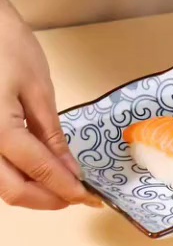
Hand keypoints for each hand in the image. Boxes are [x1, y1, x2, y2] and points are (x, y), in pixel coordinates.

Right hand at [0, 0, 99, 210]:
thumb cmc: (6, 45)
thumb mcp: (37, 88)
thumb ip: (51, 134)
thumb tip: (69, 170)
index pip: (39, 172)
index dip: (68, 189)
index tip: (90, 197)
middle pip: (13, 192)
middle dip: (48, 200)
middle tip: (76, 195)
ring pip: (0, 185)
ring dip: (31, 191)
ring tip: (60, 183)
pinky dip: (16, 176)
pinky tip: (37, 168)